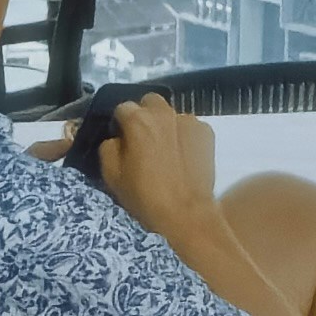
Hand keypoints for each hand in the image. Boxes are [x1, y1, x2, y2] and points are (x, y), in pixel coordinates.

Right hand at [90, 92, 213, 225]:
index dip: (119, 124)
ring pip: (171, 114)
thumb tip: (116, 138)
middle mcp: (164, 113)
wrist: (186, 213)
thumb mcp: (111, 175)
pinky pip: (189, 127)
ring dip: (165, 125)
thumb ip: (108, 147)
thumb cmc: (144, 196)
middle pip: (149, 102)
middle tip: (142, 140)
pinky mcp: (206, 131)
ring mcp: (189, 120)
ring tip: (165, 150)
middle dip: (144, 115)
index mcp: (138, 120)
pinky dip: (183, 136)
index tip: (122, 140)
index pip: (122, 108)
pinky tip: (182, 156)